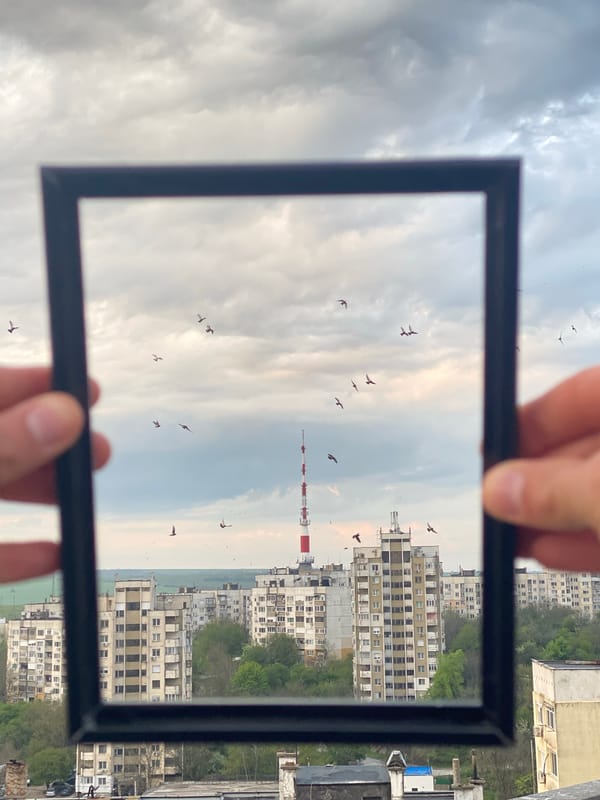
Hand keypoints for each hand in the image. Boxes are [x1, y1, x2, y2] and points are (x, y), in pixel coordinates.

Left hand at [0, 366, 109, 582]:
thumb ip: (2, 448)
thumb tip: (62, 414)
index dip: (35, 385)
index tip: (84, 387)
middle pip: (0, 443)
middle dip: (53, 443)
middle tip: (98, 448)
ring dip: (42, 493)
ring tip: (82, 495)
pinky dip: (19, 554)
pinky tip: (54, 555)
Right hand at [483, 365, 599, 570]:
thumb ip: (552, 490)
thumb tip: (498, 489)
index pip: (579, 394)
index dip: (530, 422)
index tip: (493, 451)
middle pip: (587, 446)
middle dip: (540, 481)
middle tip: (499, 505)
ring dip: (557, 515)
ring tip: (515, 538)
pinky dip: (588, 536)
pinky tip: (552, 551)